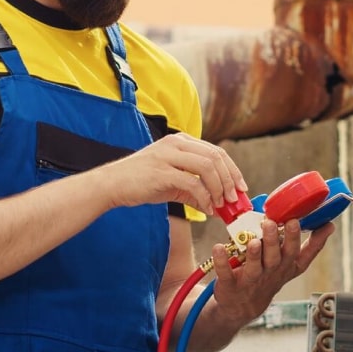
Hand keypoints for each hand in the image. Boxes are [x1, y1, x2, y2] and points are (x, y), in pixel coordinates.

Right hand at [98, 133, 248, 214]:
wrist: (112, 184)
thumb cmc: (141, 182)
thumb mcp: (172, 182)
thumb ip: (195, 189)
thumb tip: (217, 205)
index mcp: (181, 141)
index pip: (216, 152)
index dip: (232, 170)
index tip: (241, 188)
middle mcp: (176, 143)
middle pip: (216, 157)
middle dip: (230, 180)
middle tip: (234, 199)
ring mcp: (168, 155)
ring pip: (207, 167)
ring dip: (219, 188)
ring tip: (221, 205)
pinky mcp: (162, 171)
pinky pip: (192, 183)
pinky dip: (204, 198)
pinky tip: (206, 210)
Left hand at [209, 219, 335, 322]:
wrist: (242, 307)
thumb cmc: (268, 277)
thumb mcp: (291, 265)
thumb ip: (308, 247)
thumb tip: (329, 224)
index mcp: (286, 266)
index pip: (302, 255)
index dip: (312, 242)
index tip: (316, 224)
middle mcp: (271, 273)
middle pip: (277, 257)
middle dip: (276, 241)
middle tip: (273, 224)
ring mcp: (251, 280)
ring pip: (254, 267)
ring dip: (254, 253)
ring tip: (253, 240)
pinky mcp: (230, 285)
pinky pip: (225, 273)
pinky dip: (221, 261)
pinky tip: (218, 248)